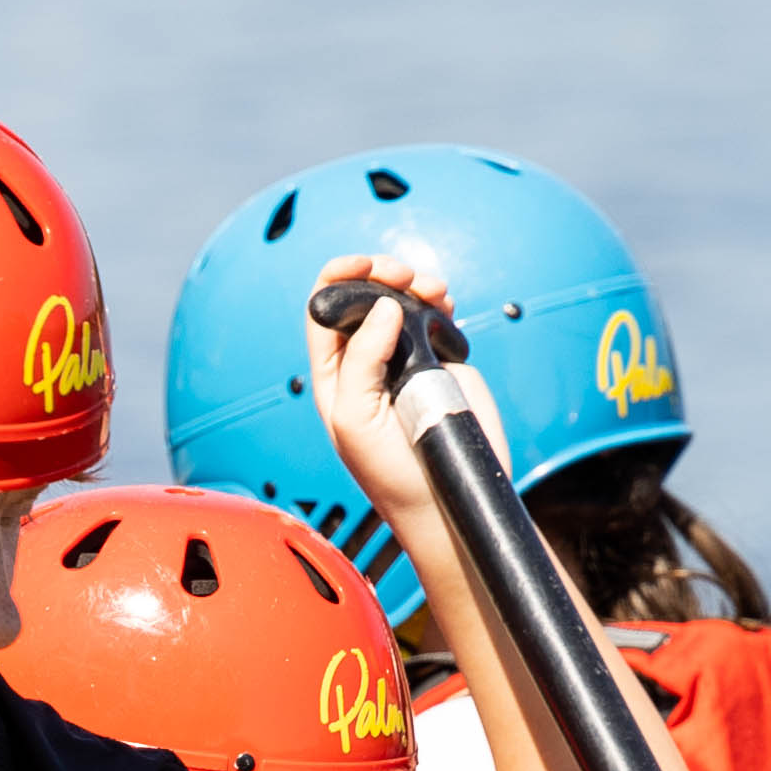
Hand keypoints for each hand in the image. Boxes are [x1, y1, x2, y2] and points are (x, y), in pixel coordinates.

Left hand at [309, 248, 480, 521]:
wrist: (446, 505)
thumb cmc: (392, 476)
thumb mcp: (355, 421)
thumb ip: (361, 362)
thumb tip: (383, 308)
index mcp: (336, 375)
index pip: (324, 311)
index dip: (339, 278)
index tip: (364, 265)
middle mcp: (368, 363)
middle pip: (365, 297)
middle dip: (383, 275)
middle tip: (405, 276)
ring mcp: (406, 362)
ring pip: (402, 303)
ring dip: (415, 285)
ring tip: (433, 291)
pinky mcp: (441, 365)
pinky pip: (435, 320)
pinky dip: (439, 303)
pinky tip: (445, 305)